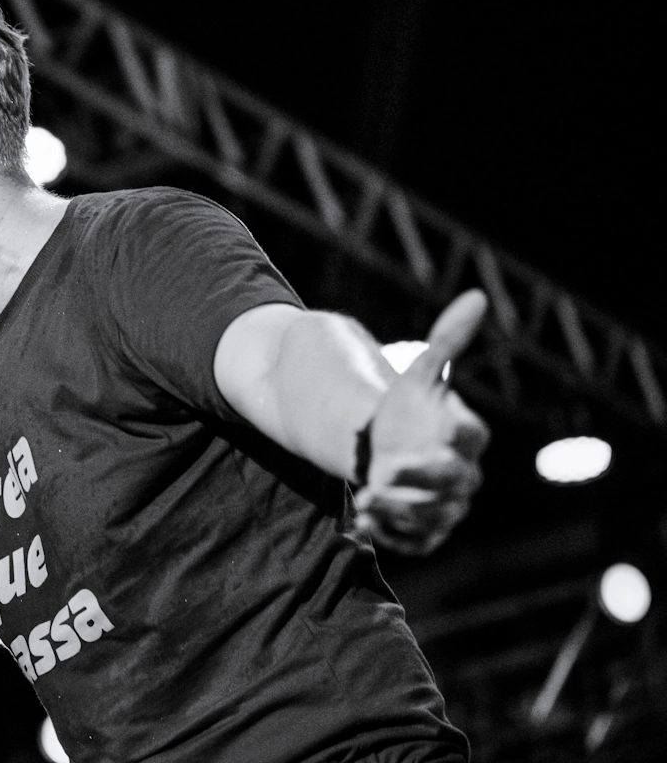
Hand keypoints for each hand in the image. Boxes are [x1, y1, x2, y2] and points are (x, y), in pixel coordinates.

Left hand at [356, 290, 490, 555]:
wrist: (385, 445)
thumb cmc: (407, 408)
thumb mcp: (421, 373)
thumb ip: (448, 341)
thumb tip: (476, 296)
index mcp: (466, 435)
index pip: (472, 436)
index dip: (452, 433)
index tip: (425, 427)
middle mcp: (463, 474)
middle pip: (454, 482)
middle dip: (421, 478)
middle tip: (384, 469)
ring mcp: (446, 505)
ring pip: (435, 515)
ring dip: (401, 510)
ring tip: (365, 497)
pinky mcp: (425, 529)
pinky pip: (417, 541)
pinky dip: (392, 535)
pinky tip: (363, 521)